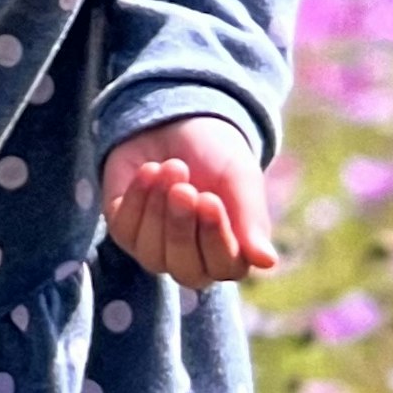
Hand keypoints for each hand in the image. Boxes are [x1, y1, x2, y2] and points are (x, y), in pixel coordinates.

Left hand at [99, 113, 279, 288]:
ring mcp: (155, 250)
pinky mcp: (124, 232)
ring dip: (158, 211)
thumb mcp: (240, 179)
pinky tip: (149, 170)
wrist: (176, 122)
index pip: (224, 268)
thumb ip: (252, 221)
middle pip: (186, 270)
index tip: (211, 199)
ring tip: (171, 168)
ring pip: (152, 256)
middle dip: (181, 228)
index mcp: (229, 252)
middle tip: (184, 188)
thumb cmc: (216, 156)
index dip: (216, 238)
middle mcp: (192, 259)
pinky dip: (137, 198)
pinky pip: (125, 231)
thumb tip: (267, 263)